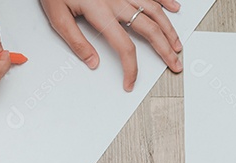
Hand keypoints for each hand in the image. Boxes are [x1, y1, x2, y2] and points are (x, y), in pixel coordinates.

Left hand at [40, 0, 182, 91]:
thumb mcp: (59, 18)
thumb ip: (76, 41)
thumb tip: (92, 62)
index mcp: (101, 13)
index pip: (123, 46)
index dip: (130, 67)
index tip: (131, 82)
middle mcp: (117, 0)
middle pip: (149, 28)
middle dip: (164, 49)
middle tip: (174, 63)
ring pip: (155, 10)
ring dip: (169, 28)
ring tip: (177, 44)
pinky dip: (165, 1)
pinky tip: (174, 8)